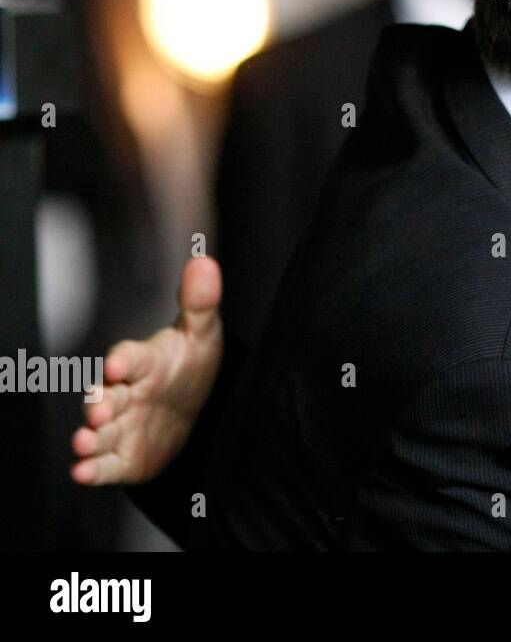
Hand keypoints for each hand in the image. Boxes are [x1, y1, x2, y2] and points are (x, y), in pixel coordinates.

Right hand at [71, 257, 223, 484]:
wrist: (193, 408)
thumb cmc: (187, 366)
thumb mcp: (201, 333)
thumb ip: (200, 302)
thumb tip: (204, 262)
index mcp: (143, 362)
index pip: (131, 357)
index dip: (124, 359)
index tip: (119, 361)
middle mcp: (125, 393)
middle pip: (105, 396)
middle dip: (98, 402)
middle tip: (97, 408)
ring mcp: (121, 425)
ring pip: (99, 430)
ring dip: (89, 436)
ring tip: (85, 440)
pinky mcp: (123, 456)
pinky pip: (105, 464)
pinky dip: (92, 468)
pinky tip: (83, 471)